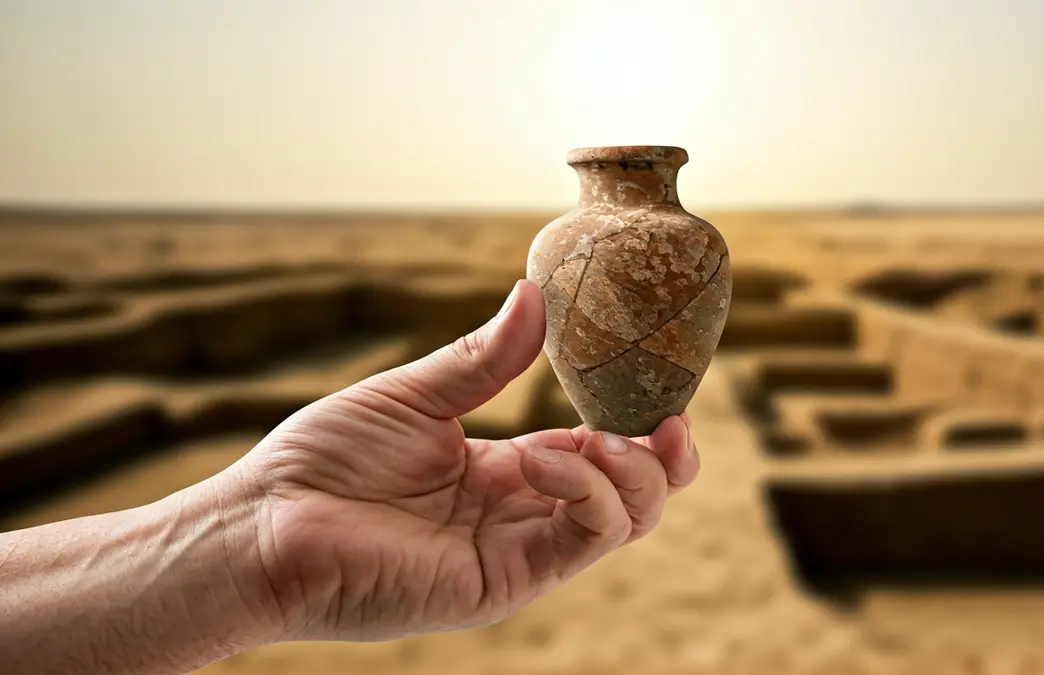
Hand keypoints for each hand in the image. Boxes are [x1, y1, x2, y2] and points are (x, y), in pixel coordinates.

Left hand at [219, 279, 699, 641]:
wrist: (266, 523)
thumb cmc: (322, 460)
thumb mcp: (415, 395)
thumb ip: (485, 358)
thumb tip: (536, 294)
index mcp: (505, 470)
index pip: (600, 453)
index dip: (640, 423)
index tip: (663, 385)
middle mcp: (522, 513)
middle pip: (632, 494)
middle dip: (662, 457)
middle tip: (666, 420)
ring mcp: (518, 551)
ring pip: (625, 520)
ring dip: (630, 471)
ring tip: (592, 438)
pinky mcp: (506, 582)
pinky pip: (583, 540)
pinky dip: (587, 492)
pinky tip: (544, 454)